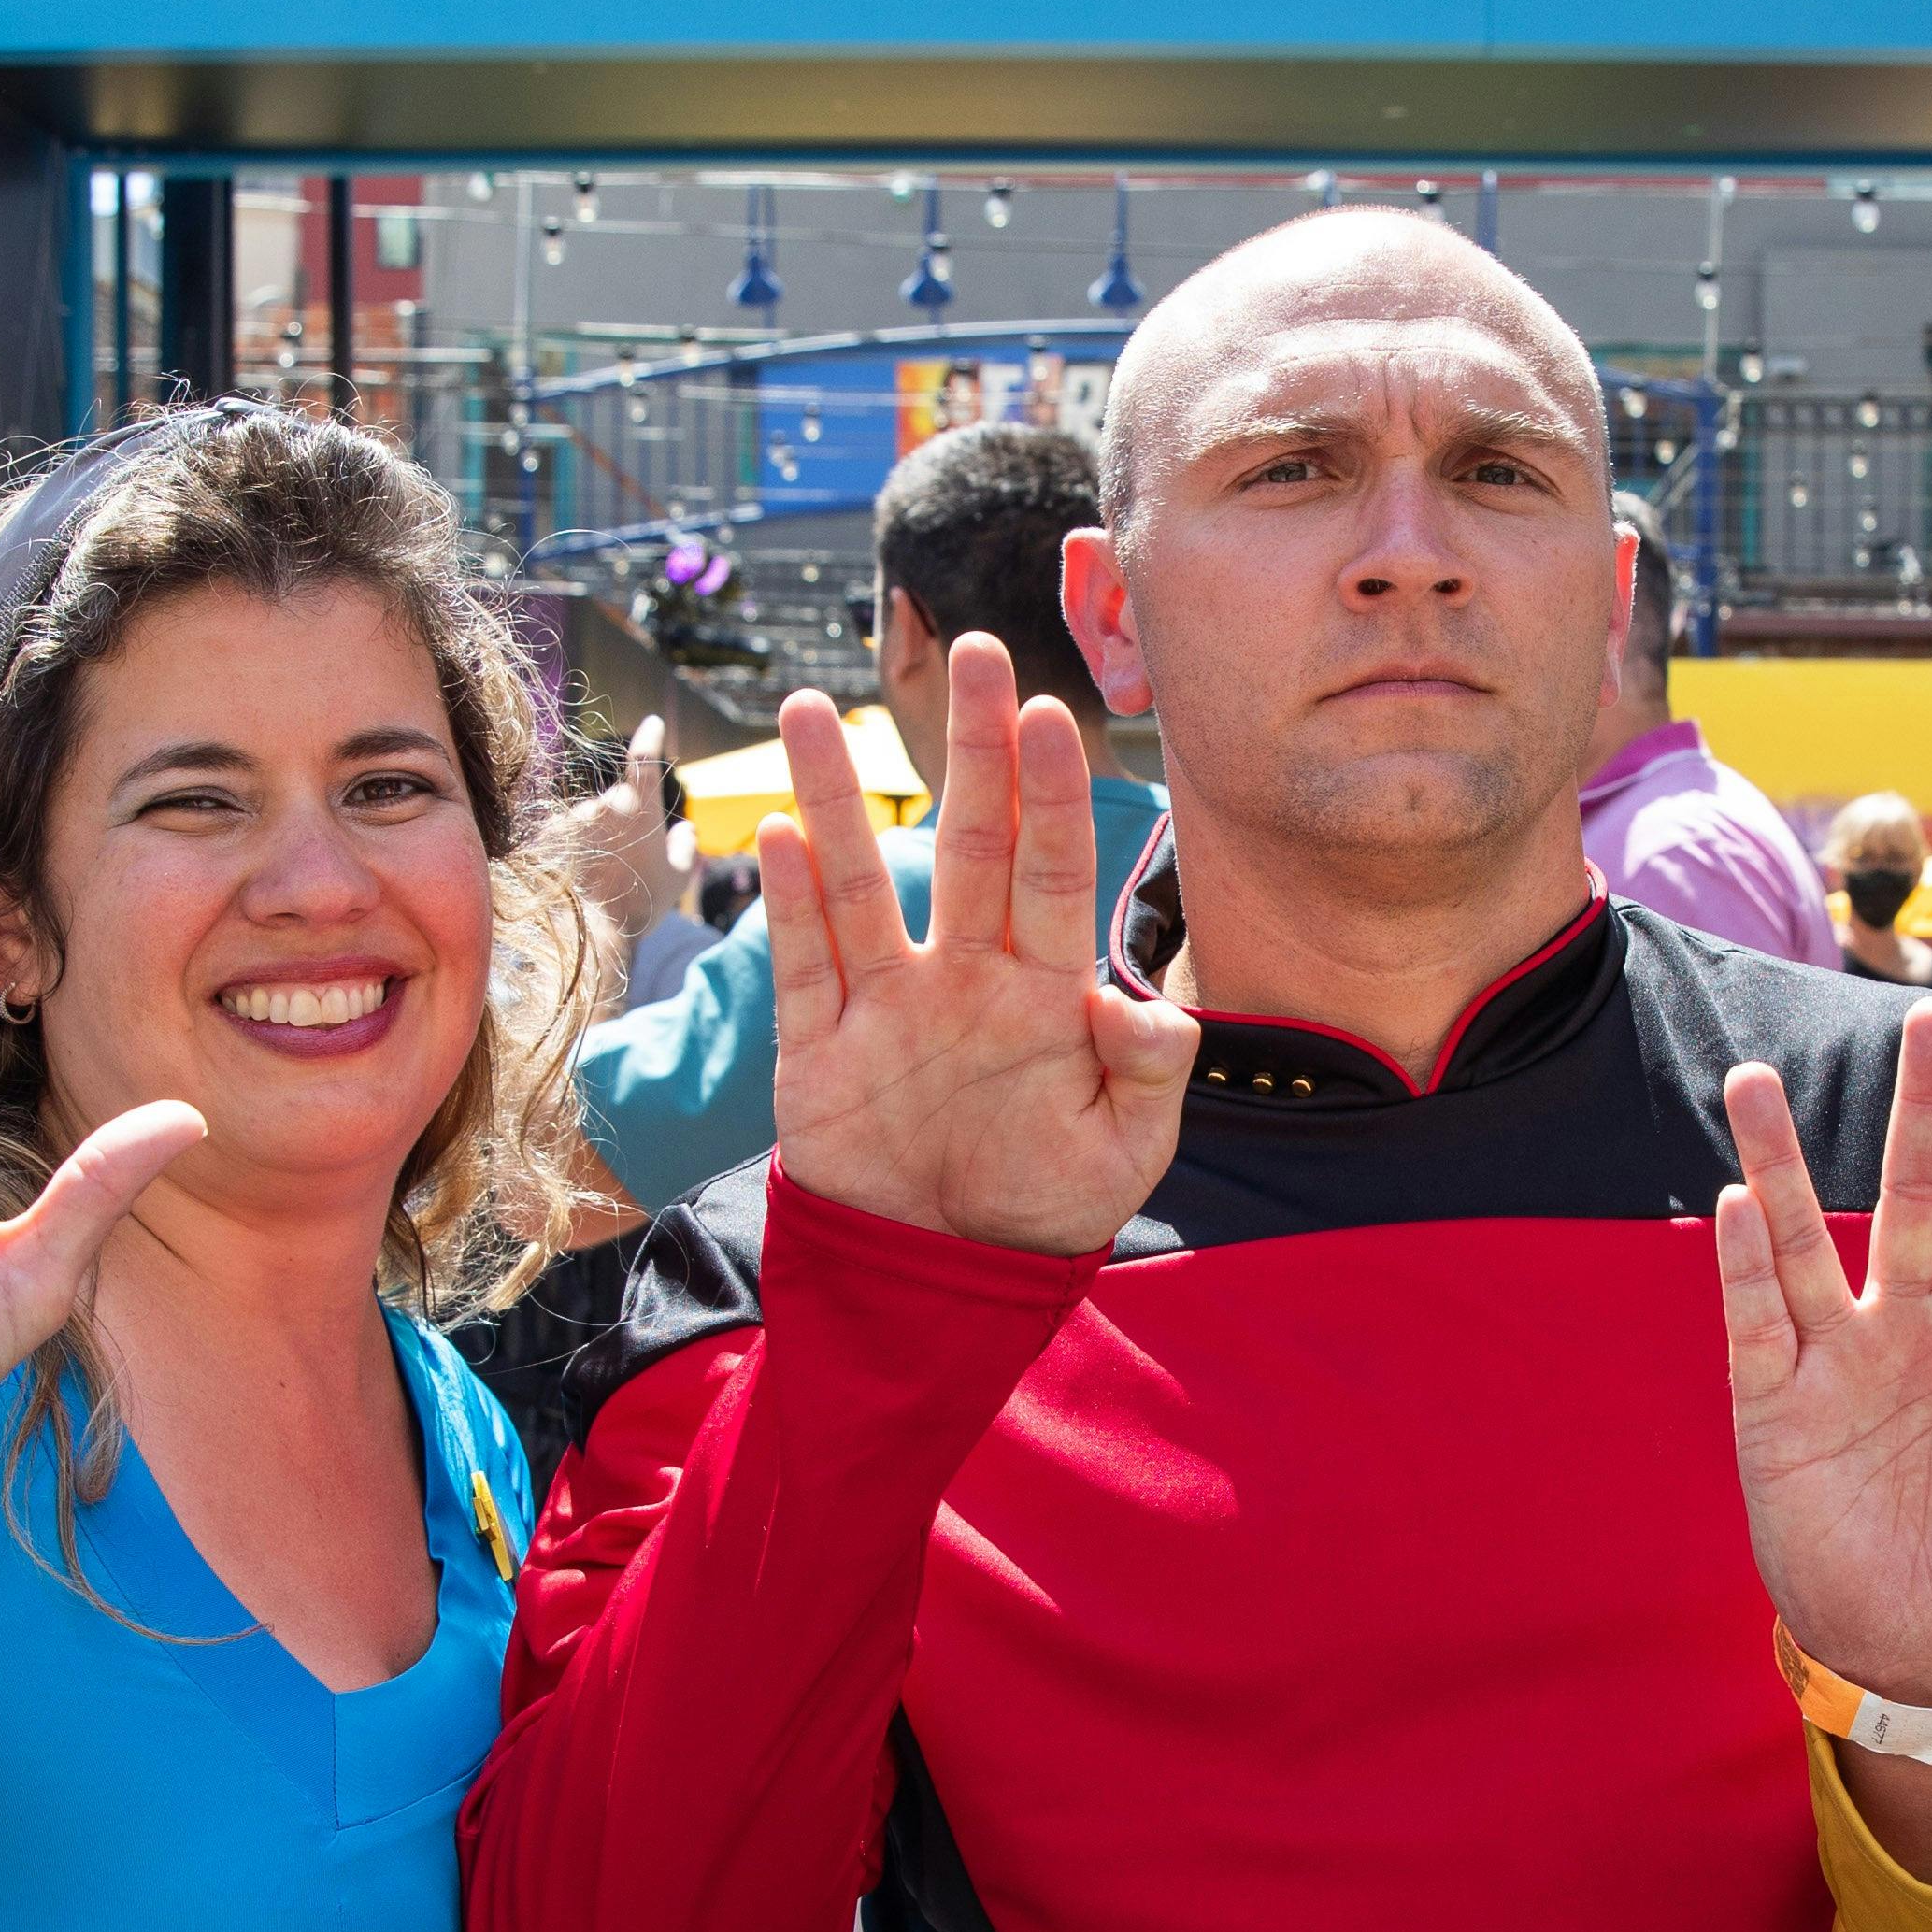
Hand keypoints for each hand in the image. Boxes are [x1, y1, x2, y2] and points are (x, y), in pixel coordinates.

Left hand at [556, 711, 686, 947]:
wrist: (593, 930)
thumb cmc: (642, 904)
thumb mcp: (678, 878)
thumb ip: (685, 846)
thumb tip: (684, 828)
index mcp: (641, 807)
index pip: (645, 758)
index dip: (650, 738)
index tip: (652, 724)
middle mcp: (605, 803)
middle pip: (617, 803)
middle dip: (623, 825)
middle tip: (626, 865)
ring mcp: (574, 817)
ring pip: (589, 820)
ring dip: (595, 839)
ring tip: (599, 878)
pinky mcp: (548, 833)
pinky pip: (564, 833)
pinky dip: (570, 849)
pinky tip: (576, 876)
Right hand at [761, 636, 1193, 1255]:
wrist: (945, 1275)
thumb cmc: (1046, 1206)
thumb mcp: (1122, 1155)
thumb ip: (1145, 1078)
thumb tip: (1151, 1011)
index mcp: (1047, 990)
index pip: (1055, 873)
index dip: (1053, 796)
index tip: (1051, 716)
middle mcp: (967, 975)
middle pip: (971, 844)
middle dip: (973, 751)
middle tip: (975, 655)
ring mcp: (888, 1003)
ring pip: (860, 882)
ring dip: (838, 798)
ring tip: (813, 709)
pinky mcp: (819, 1047)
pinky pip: (801, 962)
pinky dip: (790, 902)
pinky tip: (780, 831)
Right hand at [1715, 1005, 1931, 1709]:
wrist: (1922, 1649)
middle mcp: (1905, 1329)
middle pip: (1909, 1198)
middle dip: (1920, 1111)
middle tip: (1926, 1017)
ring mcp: (1835, 1365)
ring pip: (1803, 1244)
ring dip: (1782, 1165)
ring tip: (1754, 1081)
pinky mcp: (1775, 1413)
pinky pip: (1757, 1327)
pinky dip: (1745, 1270)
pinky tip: (1733, 1202)